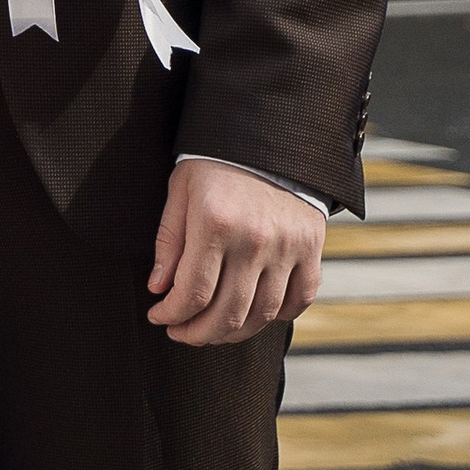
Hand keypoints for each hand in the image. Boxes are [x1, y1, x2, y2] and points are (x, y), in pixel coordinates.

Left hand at [146, 156, 324, 346]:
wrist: (268, 136)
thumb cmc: (215, 163)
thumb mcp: (180, 190)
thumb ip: (169, 241)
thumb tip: (159, 288)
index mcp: (215, 223)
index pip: (193, 293)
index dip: (172, 315)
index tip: (159, 317)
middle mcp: (254, 240)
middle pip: (227, 314)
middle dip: (198, 333)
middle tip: (181, 333)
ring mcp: (287, 248)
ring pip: (261, 316)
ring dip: (233, 333)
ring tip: (212, 329)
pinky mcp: (311, 250)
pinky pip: (298, 302)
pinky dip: (276, 317)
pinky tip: (254, 313)